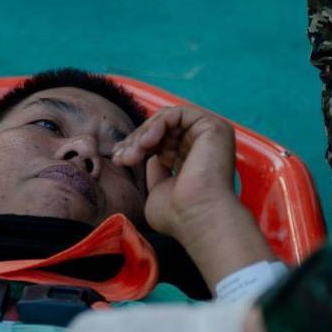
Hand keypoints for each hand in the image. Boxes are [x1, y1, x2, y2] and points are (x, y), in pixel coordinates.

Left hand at [112, 106, 238, 239]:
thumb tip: (150, 154)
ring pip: (168, 120)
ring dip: (144, 134)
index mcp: (194, 160)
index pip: (162, 142)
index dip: (137, 146)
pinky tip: (146, 143)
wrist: (196, 218)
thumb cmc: (179, 215)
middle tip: (120, 157)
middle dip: (136, 140)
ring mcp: (211, 136)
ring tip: (132, 155)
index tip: (118, 158)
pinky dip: (158, 124)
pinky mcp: (214, 127)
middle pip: (163, 130)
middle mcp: (205, 146)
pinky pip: (179, 113)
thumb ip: (155, 170)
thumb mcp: (158, 190)